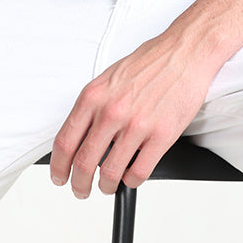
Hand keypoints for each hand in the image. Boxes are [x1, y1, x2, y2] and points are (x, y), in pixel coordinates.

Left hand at [49, 31, 216, 198]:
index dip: (58, 167)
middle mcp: (112, 111)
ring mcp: (137, 125)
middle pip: (84, 163)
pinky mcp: (161, 135)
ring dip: (106, 186)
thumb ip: (93, 106)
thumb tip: (80, 134)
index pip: (65, 141)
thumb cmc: (150, 62)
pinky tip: (132, 175)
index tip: (60, 176)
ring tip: (108, 185)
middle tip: (81, 190)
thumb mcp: (110, 78)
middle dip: (79, 184)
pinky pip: (139, 173)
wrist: (184, 52)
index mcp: (94, 96)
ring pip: (110, 173)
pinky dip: (132, 181)